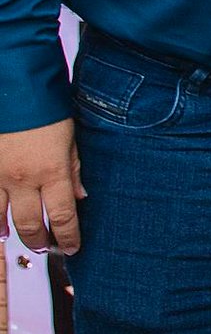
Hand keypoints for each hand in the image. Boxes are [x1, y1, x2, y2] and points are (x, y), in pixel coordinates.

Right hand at [0, 118, 84, 252]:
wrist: (14, 86)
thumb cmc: (46, 106)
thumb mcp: (70, 138)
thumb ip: (73, 170)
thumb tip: (79, 196)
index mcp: (52, 171)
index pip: (63, 216)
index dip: (68, 236)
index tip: (72, 246)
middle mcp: (24, 179)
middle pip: (31, 224)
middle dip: (40, 241)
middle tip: (45, 247)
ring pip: (0, 218)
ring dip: (8, 232)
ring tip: (13, 237)